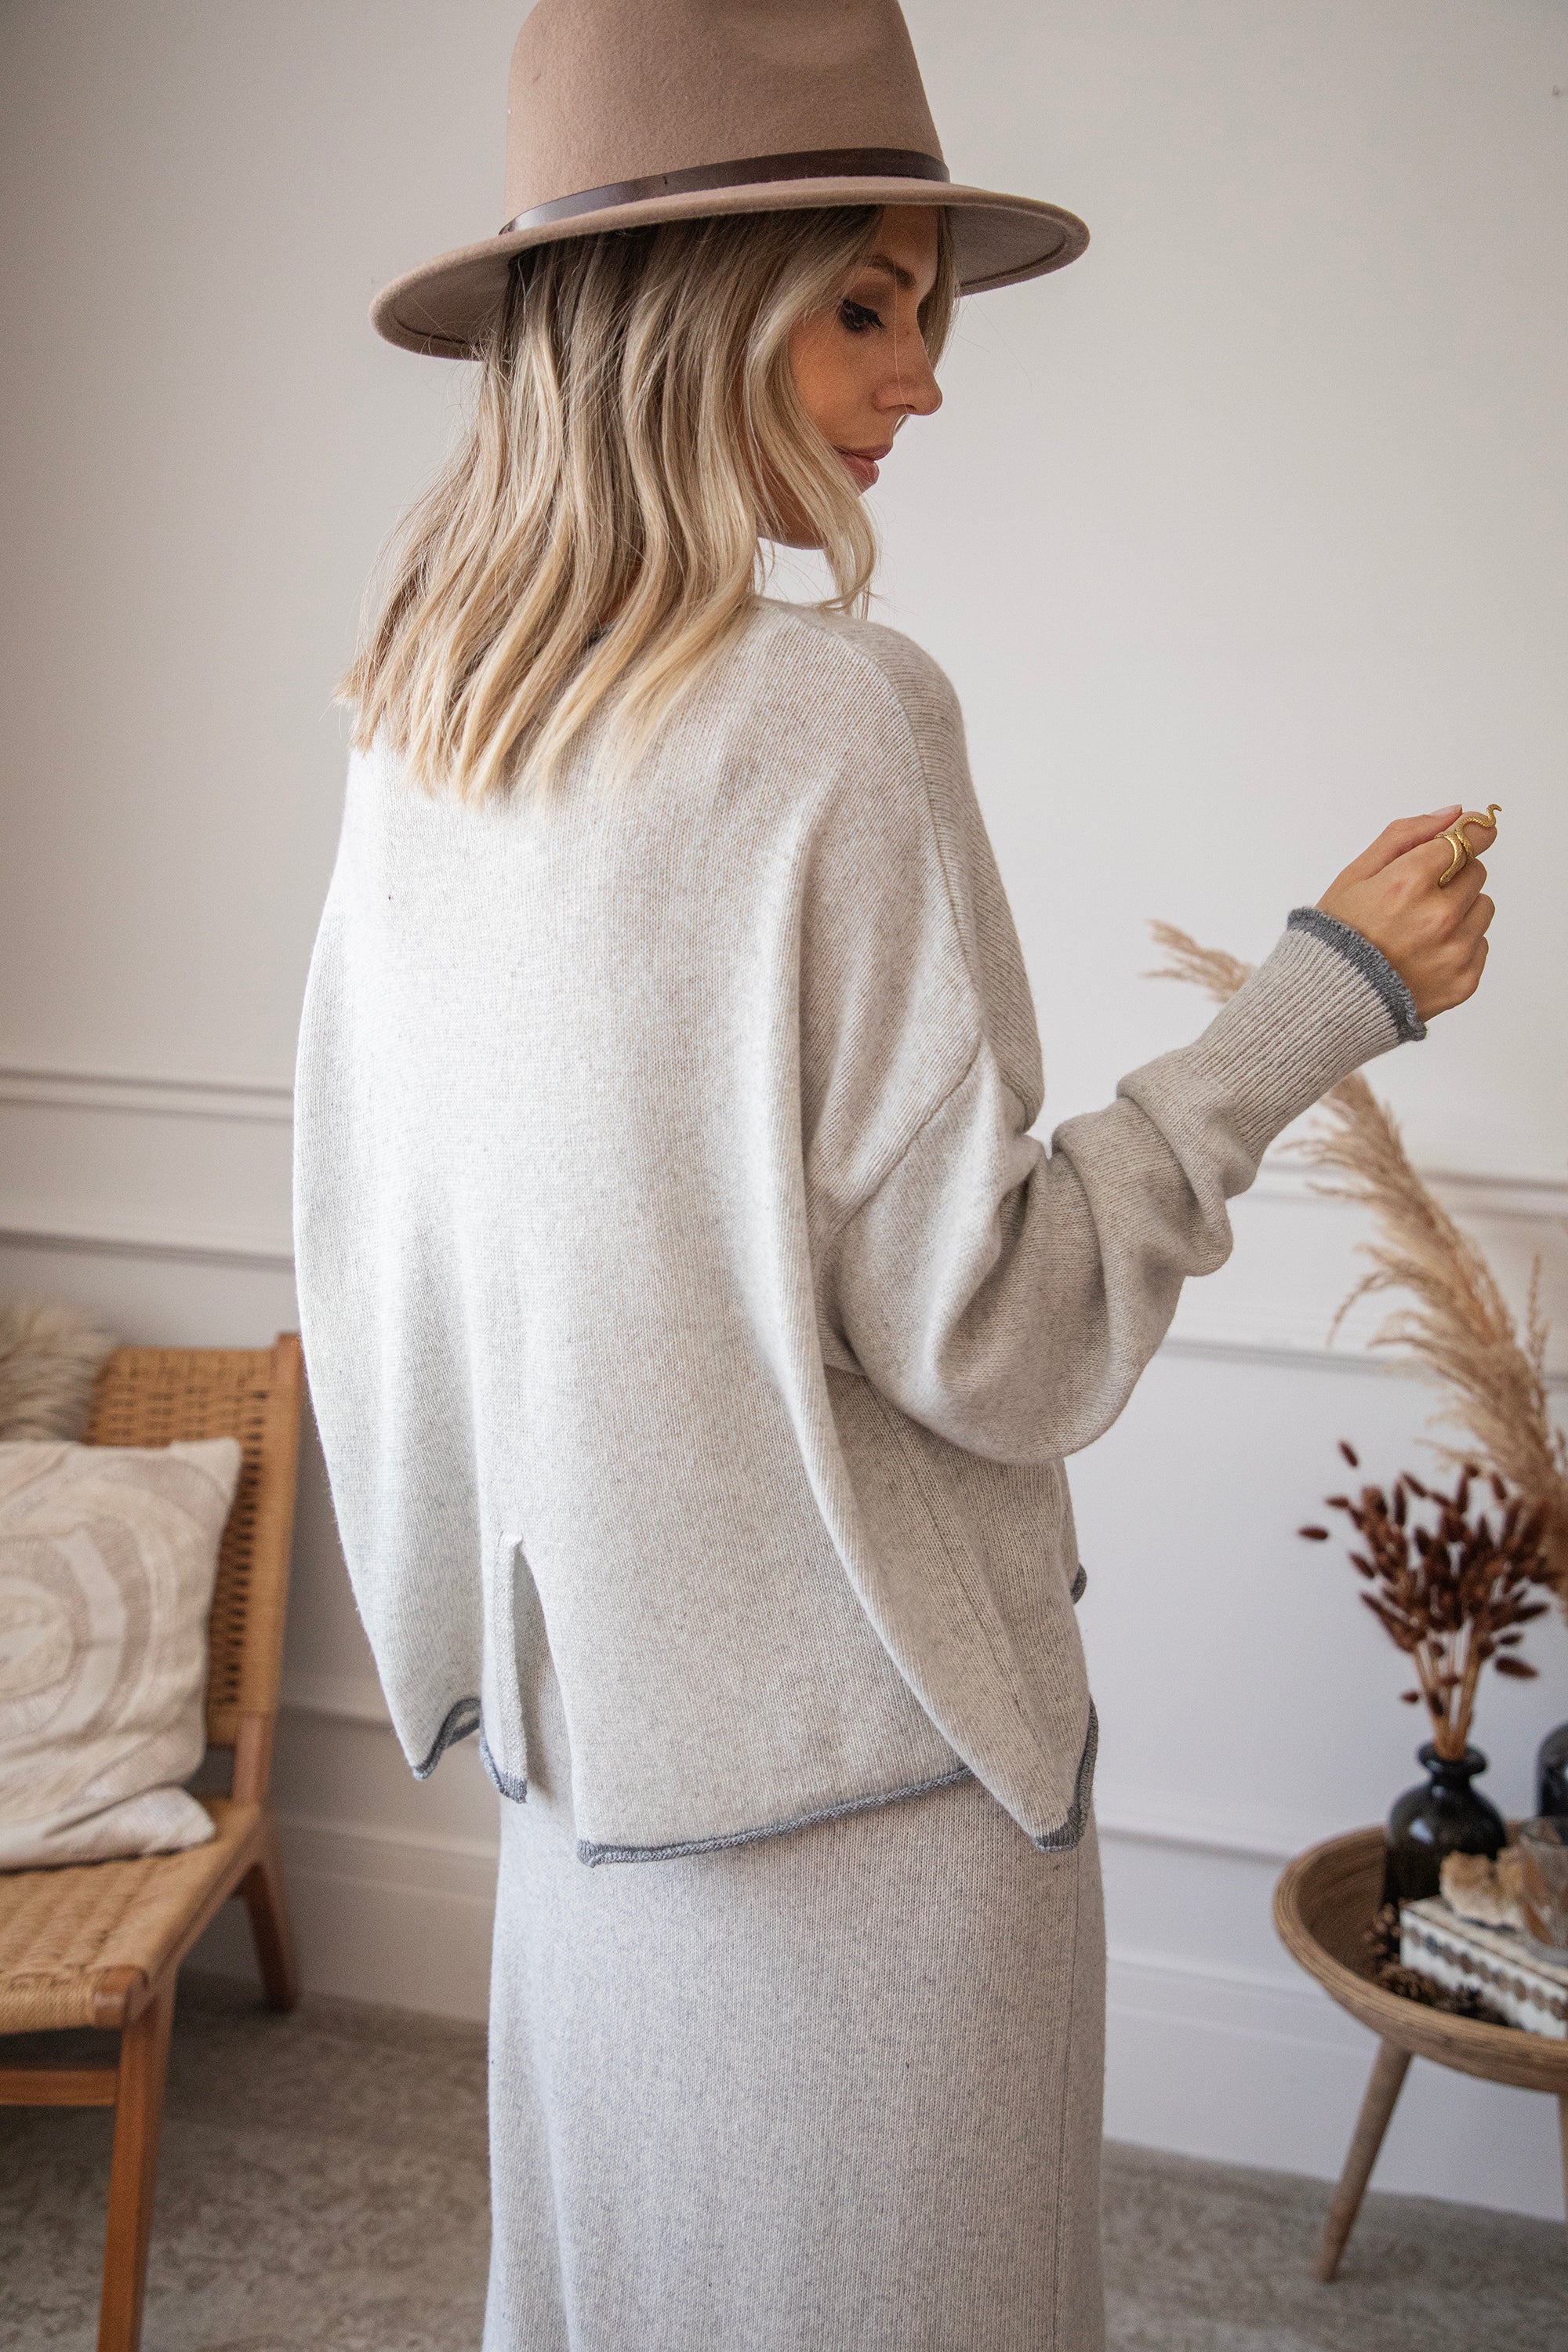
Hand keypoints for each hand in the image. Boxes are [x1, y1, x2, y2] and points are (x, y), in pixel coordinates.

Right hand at [1316, 807, 1494, 1021]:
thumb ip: (1405, 836)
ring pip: (1483, 907)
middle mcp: (1437, 916)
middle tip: (1419, 896)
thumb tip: (1453, 813)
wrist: (1329, 1002)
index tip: (1471, 833)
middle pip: (1476, 871)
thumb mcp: (1355, 874)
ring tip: (1422, 927)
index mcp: (1407, 883)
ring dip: (1461, 909)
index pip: (1464, 841)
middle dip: (1454, 876)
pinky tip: (1426, 952)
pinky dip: (1460, 943)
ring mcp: (1454, 951)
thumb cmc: (1338, 935)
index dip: (1466, 835)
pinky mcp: (1463, 980)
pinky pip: (1480, 943)